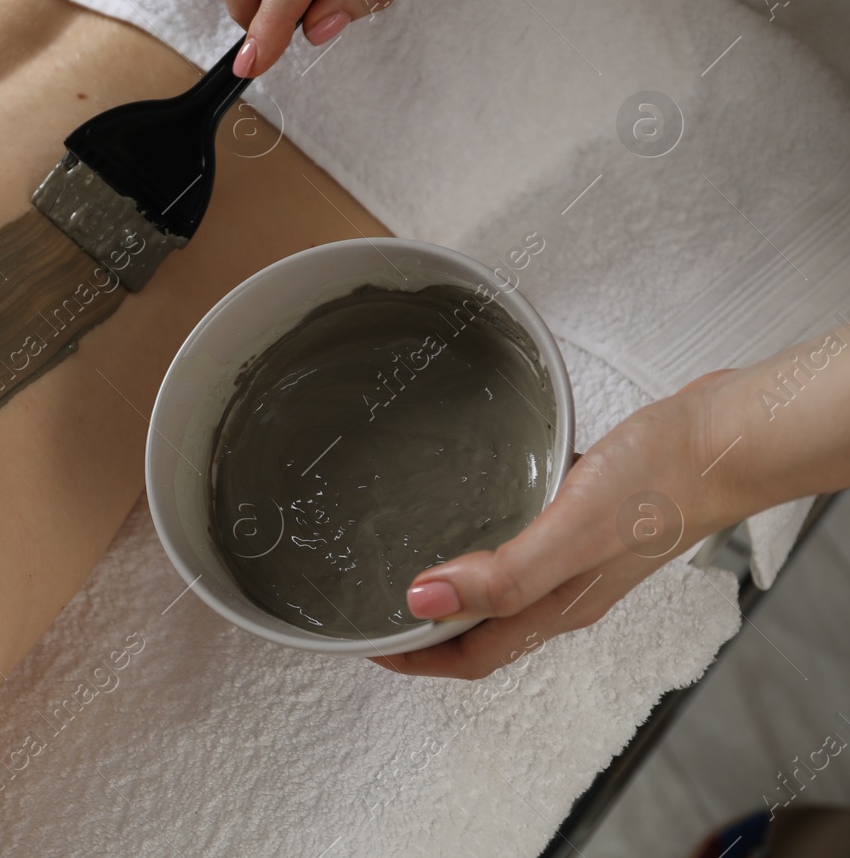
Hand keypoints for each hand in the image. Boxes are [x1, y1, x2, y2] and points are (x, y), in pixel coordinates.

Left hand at [374, 369, 756, 679]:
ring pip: (502, 581)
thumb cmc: (659, 482)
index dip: (416, 657)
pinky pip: (526, 534)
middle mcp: (566, 588)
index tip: (367, 643)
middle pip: (483, 627)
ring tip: (405, 552)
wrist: (727, 437)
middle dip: (426, 625)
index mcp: (557, 607)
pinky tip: (475, 494)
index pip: (472, 655)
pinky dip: (491, 529)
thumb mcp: (571, 531)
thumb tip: (423, 603)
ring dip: (455, 580)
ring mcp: (579, 552)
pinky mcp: (588, 512)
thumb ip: (503, 573)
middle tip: (371, 601)